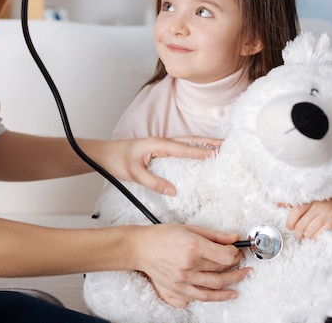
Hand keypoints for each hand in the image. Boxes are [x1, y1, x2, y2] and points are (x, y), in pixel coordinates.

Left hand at [95, 136, 221, 195]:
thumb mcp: (134, 174)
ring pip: (187, 143)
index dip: (201, 152)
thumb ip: (153, 182)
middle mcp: (162, 142)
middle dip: (209, 142)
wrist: (104, 154)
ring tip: (220, 147)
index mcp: (158, 144)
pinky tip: (200, 154)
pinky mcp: (159, 149)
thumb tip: (172, 191)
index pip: (184, 149)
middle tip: (227, 144)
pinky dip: (194, 149)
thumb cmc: (117, 160)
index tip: (217, 154)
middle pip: (190, 141)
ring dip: (204, 144)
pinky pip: (181, 148)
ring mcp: (161, 144)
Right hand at [134, 224, 249, 307]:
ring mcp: (183, 279)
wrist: (140, 248)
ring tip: (242, 277)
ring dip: (233, 282)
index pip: (225, 255)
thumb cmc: (161, 236)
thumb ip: (213, 235)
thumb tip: (232, 238)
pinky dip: (218, 296)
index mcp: (193, 247)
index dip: (235, 253)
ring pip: (216, 286)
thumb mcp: (189, 228)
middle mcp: (189, 265)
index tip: (236, 250)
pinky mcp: (178, 289)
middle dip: (236, 266)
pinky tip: (228, 293)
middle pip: (222, 270)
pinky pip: (203, 296)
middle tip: (242, 262)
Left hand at [283, 192, 331, 238]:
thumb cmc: (330, 198)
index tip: (289, 226)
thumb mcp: (314, 196)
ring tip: (305, 236)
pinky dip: (316, 236)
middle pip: (302, 223)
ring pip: (310, 230)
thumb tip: (278, 203)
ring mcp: (328, 213)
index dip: (290, 221)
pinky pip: (322, 232)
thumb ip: (297, 200)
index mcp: (311, 198)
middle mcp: (318, 205)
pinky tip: (315, 236)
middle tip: (297, 234)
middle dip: (297, 231)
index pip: (295, 211)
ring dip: (306, 235)